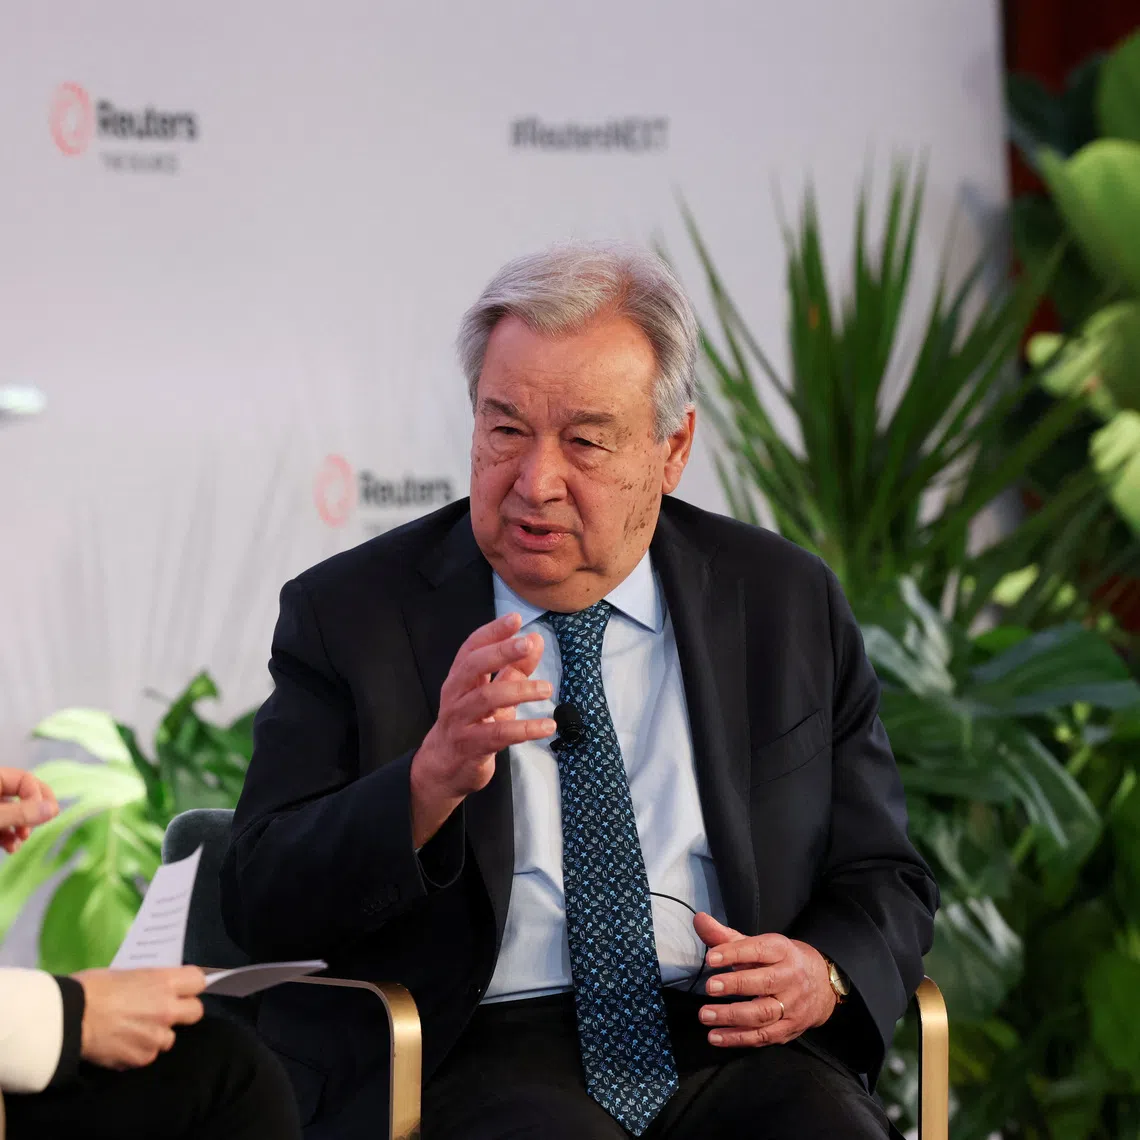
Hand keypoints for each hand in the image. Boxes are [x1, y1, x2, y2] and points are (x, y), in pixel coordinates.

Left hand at [0, 767, 58, 852]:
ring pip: (12, 812)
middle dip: (32, 812)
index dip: (37, 796)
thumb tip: (54, 809)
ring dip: (22, 828)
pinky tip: (12, 848)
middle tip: (41, 824)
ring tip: (21, 842)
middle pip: (22, 795)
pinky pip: (2, 824)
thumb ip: (21, 813)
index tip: (39, 816)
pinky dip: (9, 835)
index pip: (26, 779)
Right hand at [73, 966, 206, 1068]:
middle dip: (182, 1012)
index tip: (180, 989)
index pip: (199, 981)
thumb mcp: (126, 974)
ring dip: (156, 1035)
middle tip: (163, 1012)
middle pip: (195, 1012)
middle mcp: (167, 1009)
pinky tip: (120, 1045)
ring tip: (133, 1032)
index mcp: (164, 982)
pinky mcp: (140, 1058)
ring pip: (169, 1038)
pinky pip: (148, 1055)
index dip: (190, 985)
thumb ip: (148, 984)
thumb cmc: (92, 987)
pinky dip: (137, 1052)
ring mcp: (155, 1036)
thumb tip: (154, 990)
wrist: (68, 1018)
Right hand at [410, 612, 554, 846]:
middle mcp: (456, 696)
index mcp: (460, 680)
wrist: (442, 770)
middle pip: (473, 667)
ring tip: (546, 689)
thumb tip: (535, 641)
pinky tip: (547, 726)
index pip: (472, 648)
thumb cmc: (470, 726)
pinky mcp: (471, 746)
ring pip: (486, 699)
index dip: (492, 632)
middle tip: (527, 644)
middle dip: (500, 652)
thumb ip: (513, 669)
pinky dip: (525, 728)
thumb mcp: (492, 696)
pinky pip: (499, 734)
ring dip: (519, 690)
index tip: (514, 619)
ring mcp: (461, 722)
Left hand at [693, 912, 836, 1047]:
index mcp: (781, 951)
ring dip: (732, 1017)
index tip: (711, 958)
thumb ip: (726, 937)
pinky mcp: (789, 1029)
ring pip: (763, 1013)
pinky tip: (716, 1036)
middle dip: (735, 985)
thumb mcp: (759, 945)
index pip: (758, 950)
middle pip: (764, 982)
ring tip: (706, 1015)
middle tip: (710, 987)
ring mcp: (792, 1006)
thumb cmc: (782, 961)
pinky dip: (738, 1038)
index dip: (734, 953)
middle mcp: (790, 978)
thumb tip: (699, 920)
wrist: (823, 985)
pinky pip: (763, 1036)